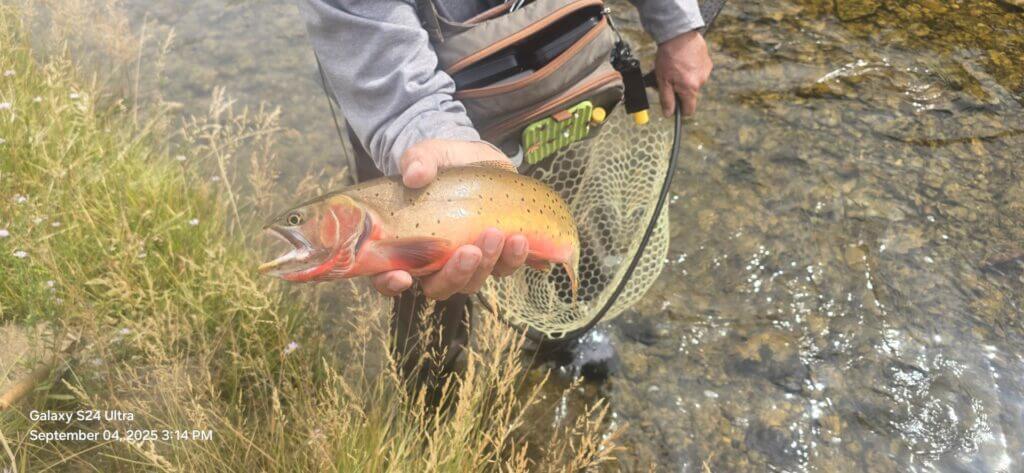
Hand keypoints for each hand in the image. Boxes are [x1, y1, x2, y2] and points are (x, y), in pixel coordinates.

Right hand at [371, 139, 528, 298]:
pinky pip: (505, 267)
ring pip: (473, 281)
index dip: (390, 284)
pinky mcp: (495, 256)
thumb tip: (414, 174)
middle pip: (439, 286)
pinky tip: (521, 239)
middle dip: (456, 273)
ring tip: (500, 235)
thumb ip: (418, 161)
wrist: (478, 159)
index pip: (387, 277)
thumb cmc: (444, 163)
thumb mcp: (429, 154)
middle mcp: (434, 262)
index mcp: (406, 244)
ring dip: (488, 263)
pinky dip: (515, 258)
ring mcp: (466, 262)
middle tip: (471, 250)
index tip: (403, 277)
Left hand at [654, 30, 712, 116]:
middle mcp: (701, 81)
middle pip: (690, 94)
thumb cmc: (669, 55)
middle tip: (669, 78)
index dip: (680, 110)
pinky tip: (684, 60)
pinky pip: (698, 71)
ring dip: (685, 78)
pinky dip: (691, 68)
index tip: (674, 106)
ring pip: (694, 82)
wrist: (678, 34)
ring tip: (676, 66)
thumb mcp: (663, 80)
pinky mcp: (707, 62)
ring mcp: (706, 71)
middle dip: (679, 90)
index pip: (689, 110)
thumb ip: (666, 99)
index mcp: (690, 88)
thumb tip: (668, 114)